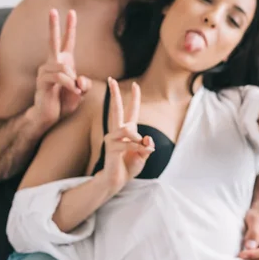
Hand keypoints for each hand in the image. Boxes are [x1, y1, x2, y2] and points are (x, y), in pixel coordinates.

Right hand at [33, 9, 91, 129]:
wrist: (49, 116)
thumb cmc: (64, 102)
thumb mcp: (80, 92)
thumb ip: (84, 83)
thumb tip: (80, 79)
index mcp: (63, 63)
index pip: (66, 42)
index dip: (69, 28)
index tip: (71, 12)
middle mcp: (51, 64)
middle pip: (53, 41)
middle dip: (54, 25)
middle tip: (52, 9)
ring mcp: (45, 72)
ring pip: (64, 68)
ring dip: (73, 81)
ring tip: (75, 91)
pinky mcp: (43, 81)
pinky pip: (61, 78)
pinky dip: (70, 85)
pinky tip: (74, 92)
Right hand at [100, 78, 154, 192]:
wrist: (117, 180)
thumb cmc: (129, 166)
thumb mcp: (143, 155)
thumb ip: (147, 146)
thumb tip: (147, 139)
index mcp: (127, 130)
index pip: (131, 110)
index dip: (134, 98)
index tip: (136, 84)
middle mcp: (117, 131)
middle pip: (115, 108)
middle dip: (114, 93)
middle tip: (111, 79)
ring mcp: (112, 139)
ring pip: (127, 129)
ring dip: (138, 139)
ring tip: (142, 148)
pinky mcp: (111, 148)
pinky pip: (129, 144)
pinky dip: (138, 149)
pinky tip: (142, 152)